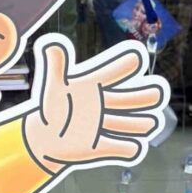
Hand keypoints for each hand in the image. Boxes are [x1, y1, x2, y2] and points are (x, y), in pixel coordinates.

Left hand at [25, 39, 167, 173]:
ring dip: (138, 124)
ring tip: (110, 125)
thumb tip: (51, 43)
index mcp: (100, 83)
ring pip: (145, 123)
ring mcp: (110, 125)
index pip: (128, 65)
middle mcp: (110, 103)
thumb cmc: (51, 110)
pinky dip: (128, 148)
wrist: (43, 141)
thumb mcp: (52, 87)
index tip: (123, 67)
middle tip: (116, 104)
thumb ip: (55, 66)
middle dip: (146, 96)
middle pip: (149, 95)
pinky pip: (131, 148)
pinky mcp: (106, 147)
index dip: (130, 64)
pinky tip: (113, 145)